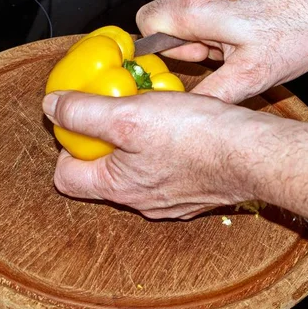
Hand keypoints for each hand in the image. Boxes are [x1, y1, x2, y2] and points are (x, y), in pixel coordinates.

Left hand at [42, 91, 277, 218]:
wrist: (255, 155)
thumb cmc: (199, 138)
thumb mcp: (129, 115)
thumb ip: (84, 112)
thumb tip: (52, 107)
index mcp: (117, 187)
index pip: (65, 176)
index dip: (66, 144)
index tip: (82, 119)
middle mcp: (141, 201)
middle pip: (101, 172)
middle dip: (103, 140)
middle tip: (119, 110)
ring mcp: (169, 201)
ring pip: (135, 171)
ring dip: (135, 144)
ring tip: (151, 116)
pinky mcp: (193, 193)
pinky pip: (165, 171)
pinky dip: (164, 151)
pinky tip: (180, 132)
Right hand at [136, 0, 307, 103]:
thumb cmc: (303, 26)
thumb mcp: (253, 75)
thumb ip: (210, 94)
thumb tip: (186, 111)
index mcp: (197, 8)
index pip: (147, 25)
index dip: (164, 49)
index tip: (192, 60)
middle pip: (172, 18)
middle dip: (192, 41)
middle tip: (224, 54)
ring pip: (196, 9)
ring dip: (212, 29)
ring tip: (246, 40)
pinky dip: (228, 15)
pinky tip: (256, 25)